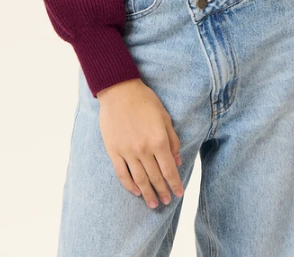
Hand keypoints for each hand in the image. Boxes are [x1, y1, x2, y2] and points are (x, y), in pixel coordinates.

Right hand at [97, 78, 184, 209]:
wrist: (119, 91)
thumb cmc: (145, 101)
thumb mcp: (165, 117)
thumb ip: (172, 140)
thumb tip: (177, 161)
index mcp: (159, 140)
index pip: (169, 170)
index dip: (175, 184)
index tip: (179, 194)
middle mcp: (144, 149)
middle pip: (155, 177)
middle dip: (162, 191)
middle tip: (166, 201)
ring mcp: (127, 151)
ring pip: (140, 179)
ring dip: (148, 193)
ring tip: (153, 204)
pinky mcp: (114, 151)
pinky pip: (122, 174)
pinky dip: (129, 185)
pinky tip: (136, 192)